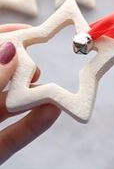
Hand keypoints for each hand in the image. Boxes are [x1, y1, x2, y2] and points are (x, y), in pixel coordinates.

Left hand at [0, 24, 60, 164]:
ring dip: (34, 97)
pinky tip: (53, 112)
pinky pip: (14, 137)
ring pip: (11, 106)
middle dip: (24, 68)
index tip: (30, 30)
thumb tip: (11, 49)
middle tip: (40, 67)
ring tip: (52, 90)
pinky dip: (33, 125)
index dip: (7, 36)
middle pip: (4, 77)